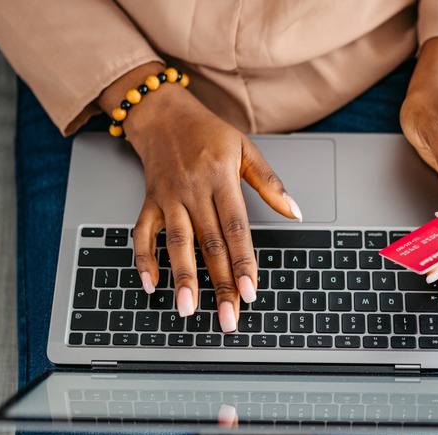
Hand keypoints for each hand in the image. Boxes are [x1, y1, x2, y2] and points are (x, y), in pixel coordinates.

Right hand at [100, 64, 300, 331]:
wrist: (163, 114)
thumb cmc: (207, 132)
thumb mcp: (246, 148)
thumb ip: (270, 183)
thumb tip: (296, 212)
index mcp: (221, 179)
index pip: (236, 229)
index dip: (244, 263)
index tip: (251, 292)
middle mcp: (193, 191)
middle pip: (209, 245)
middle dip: (220, 284)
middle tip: (229, 317)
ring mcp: (168, 198)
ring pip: (176, 244)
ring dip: (183, 279)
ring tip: (188, 310)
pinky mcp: (149, 201)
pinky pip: (142, 234)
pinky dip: (144, 260)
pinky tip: (151, 285)